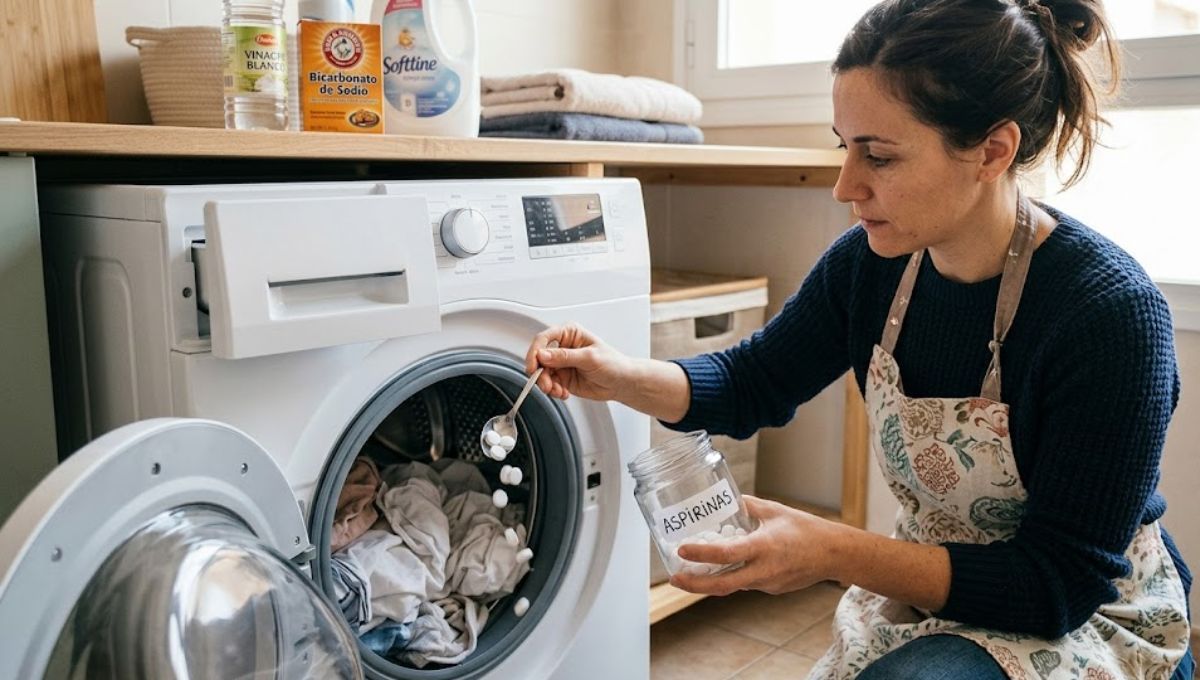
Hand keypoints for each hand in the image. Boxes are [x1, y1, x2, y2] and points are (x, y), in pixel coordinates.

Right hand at [525, 323, 634, 401]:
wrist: (622, 383)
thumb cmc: (613, 364)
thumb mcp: (589, 358)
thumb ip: (565, 356)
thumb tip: (543, 355)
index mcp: (569, 333)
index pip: (544, 338)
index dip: (535, 352)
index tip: (533, 366)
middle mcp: (562, 347)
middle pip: (539, 357)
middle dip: (540, 373)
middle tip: (547, 385)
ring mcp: (561, 363)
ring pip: (542, 373)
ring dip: (547, 384)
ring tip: (558, 391)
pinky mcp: (562, 377)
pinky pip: (549, 384)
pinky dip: (553, 391)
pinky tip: (564, 393)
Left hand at [669, 496, 843, 595]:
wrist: (834, 554)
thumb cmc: (805, 529)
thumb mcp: (774, 510)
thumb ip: (747, 506)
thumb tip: (725, 500)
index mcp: (764, 547)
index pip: (727, 554)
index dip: (702, 553)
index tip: (682, 550)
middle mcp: (764, 570)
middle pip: (722, 586)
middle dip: (694, 584)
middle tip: (674, 578)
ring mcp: (768, 583)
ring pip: (733, 586)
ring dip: (710, 581)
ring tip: (689, 571)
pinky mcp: (772, 589)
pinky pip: (747, 583)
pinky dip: (732, 577)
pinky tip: (722, 568)